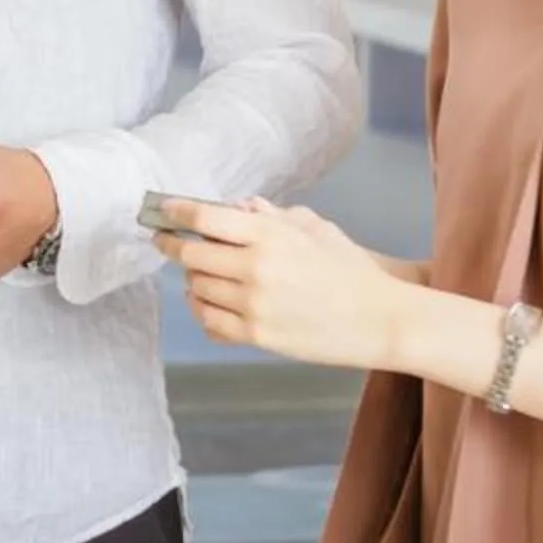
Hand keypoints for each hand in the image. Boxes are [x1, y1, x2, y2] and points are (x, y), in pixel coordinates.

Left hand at [158, 198, 410, 370]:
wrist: (381, 320)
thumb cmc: (351, 269)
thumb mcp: (314, 228)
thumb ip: (271, 216)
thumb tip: (237, 206)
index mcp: (269, 235)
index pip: (204, 218)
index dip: (175, 212)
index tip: (161, 211)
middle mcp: (255, 269)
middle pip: (191, 255)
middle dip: (174, 246)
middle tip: (167, 241)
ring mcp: (253, 305)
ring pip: (197, 289)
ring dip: (193, 279)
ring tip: (199, 273)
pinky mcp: (257, 337)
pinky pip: (210, 322)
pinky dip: (203, 310)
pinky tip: (208, 302)